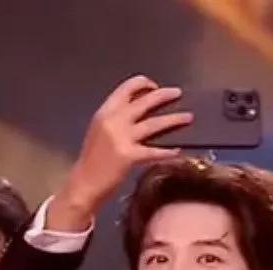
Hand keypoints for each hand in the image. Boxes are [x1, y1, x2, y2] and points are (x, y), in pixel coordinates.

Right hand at [50, 75, 193, 229]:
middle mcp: (113, 121)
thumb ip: (118, 119)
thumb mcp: (101, 131)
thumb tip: (141, 111)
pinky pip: (154, 151)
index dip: (143, 84)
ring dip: (173, 119)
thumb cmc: (94, 160)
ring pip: (153, 123)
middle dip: (163, 95)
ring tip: (188, 117)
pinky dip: (168, 151)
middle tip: (178, 93)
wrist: (85, 182)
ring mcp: (121, 138)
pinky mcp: (129, 156)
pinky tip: (178, 150)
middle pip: (143, 102)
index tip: (155, 86)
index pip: (125, 89)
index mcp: (105, 112)